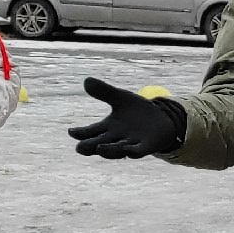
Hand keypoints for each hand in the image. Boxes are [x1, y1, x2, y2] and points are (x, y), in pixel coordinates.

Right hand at [70, 77, 186, 158]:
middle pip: (99, 145)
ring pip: (116, 150)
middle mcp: (116, 139)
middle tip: (79, 148)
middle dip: (89, 147)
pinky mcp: (146, 147)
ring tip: (99, 148)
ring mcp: (130, 144)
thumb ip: (104, 92)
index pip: (90, 132)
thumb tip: (86, 80)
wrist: (162, 120)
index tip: (71, 131)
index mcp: (107, 128)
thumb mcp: (121, 98)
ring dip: (108, 151)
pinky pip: (137, 152)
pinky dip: (132, 152)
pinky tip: (128, 150)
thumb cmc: (137, 111)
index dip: (80, 133)